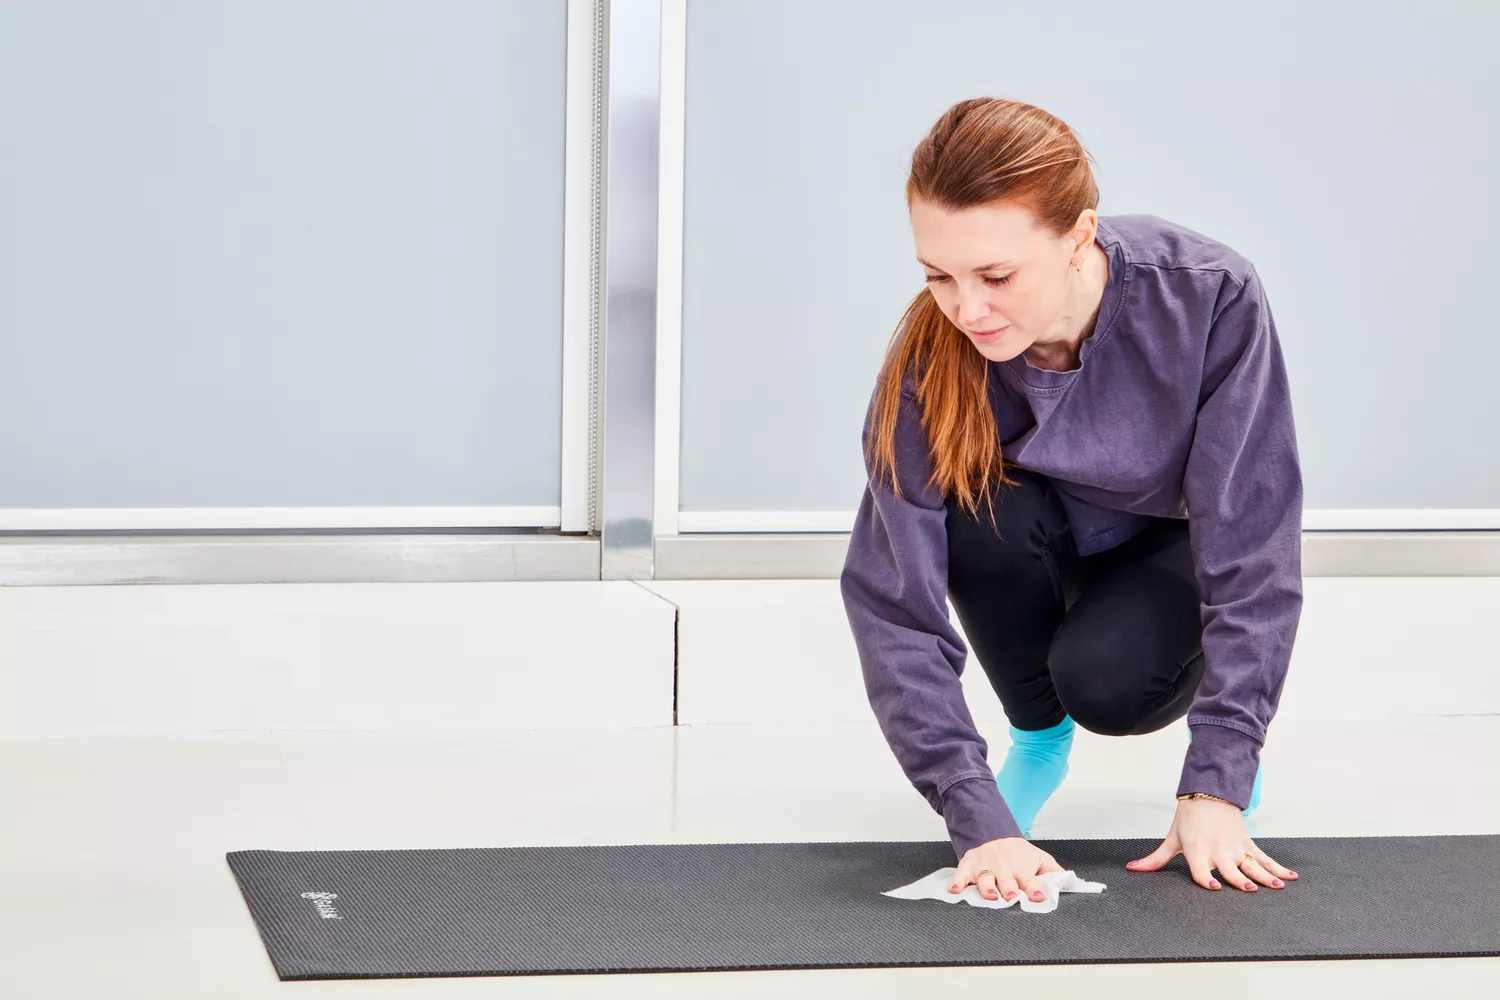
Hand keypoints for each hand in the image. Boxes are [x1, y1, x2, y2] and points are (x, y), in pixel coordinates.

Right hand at [950, 837, 1063, 902]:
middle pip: (1006, 881)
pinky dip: (957, 882)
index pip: (1029, 880)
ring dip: (987, 888)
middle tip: (1011, 897)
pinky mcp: (969, 867)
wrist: (992, 833)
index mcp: (1021, 869)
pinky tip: (955, 890)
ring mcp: (985, 868)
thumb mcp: (1040, 857)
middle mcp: (1003, 869)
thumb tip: (1070, 883)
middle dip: (1009, 889)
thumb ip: (1054, 872)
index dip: (1033, 888)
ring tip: (990, 895)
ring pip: (985, 880)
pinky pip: (961, 875)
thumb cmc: (1017, 852)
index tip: (1037, 896)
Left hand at [1126, 798, 1298, 890]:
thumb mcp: (1171, 838)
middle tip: (1249, 888)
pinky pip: (1264, 857)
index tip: (1214, 887)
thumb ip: (1155, 859)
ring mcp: (1234, 846)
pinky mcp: (1246, 842)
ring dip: (1265, 875)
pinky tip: (1290, 876)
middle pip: (1231, 869)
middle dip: (1240, 879)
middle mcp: (1217, 850)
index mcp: (1197, 850)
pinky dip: (1278, 867)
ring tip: (1276, 885)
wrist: (1208, 793)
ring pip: (1252, 864)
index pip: (1200, 868)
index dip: (1206, 878)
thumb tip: (1133, 869)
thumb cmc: (1189, 818)